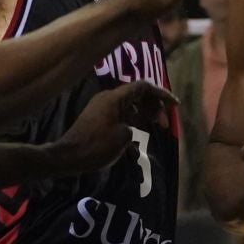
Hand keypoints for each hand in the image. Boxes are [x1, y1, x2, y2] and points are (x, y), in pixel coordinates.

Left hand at [55, 81, 175, 175]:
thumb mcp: (124, 136)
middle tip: (165, 123)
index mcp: (115, 98)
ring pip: (130, 104)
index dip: (161, 94)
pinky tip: (141, 131)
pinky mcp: (99, 118)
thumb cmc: (97, 146)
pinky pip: (122, 113)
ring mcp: (102, 107)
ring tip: (157, 127)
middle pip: (137, 94)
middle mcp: (108, 98)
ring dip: (145, 113)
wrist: (69, 157)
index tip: (175, 105)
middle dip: (154, 106)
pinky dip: (134, 119)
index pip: (143, 87)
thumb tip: (136, 123)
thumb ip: (137, 123)